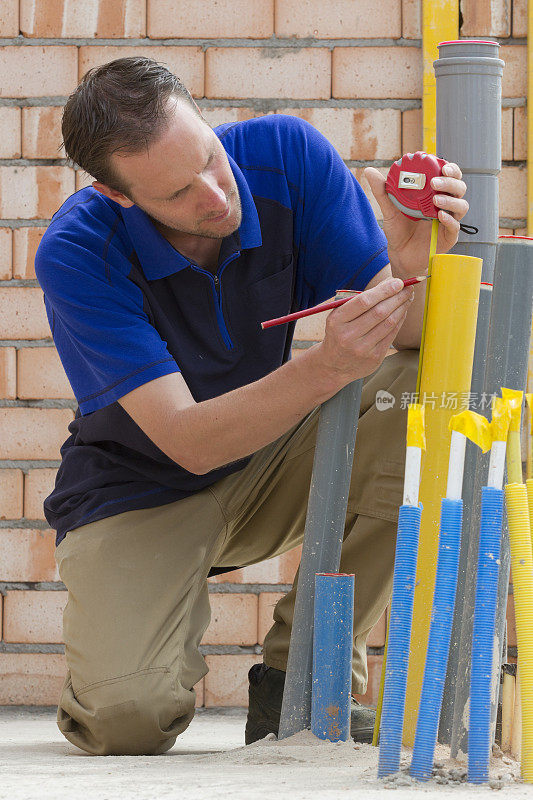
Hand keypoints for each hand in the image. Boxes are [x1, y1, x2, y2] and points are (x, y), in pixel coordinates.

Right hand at [316, 277, 413, 387]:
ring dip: (402, 307)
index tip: (398, 282)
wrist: (334, 366)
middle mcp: (348, 336)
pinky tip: (403, 311)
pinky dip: (399, 320)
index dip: (383, 290)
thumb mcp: (339, 317)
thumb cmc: (339, 333)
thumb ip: (358, 301)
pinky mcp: (374, 358)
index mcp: (336, 321)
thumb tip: (388, 284)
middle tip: (408, 287)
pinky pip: (391, 335)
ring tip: (408, 297)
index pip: (363, 301)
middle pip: (379, 312)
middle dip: (397, 297)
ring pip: (388, 323)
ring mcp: (361, 348)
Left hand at [363, 162, 468, 277]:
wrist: (399, 254)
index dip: (451, 169)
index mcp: (435, 194)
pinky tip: (439, 215)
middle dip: (450, 182)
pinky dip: (449, 219)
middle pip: (459, 188)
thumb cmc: (398, 230)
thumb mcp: (389, 209)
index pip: (450, 177)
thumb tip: (369, 171)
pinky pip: (455, 227)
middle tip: (434, 182)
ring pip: (461, 206)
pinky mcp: (448, 237)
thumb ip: (382, 191)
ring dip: (451, 200)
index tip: (442, 166)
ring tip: (436, 199)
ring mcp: (449, 221)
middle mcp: (445, 206)